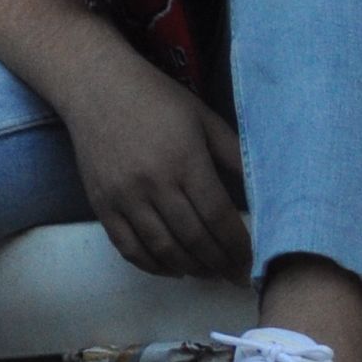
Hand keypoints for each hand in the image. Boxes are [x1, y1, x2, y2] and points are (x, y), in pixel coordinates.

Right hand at [61, 49, 249, 277]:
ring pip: (163, 249)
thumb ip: (234, 154)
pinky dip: (152, 265)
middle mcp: (153, 183)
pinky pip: (128, 246)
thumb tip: (267, 189)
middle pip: (194, 239)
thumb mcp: (204, 119)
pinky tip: (172, 268)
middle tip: (235, 276)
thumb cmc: (156, 99)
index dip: (239, 246)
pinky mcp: (100, 203)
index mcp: (185, 161)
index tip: (252, 261)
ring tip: (209, 274)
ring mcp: (123, 196)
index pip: (219, 217)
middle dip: (220, 263)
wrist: (94, 86)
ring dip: (191, 269)